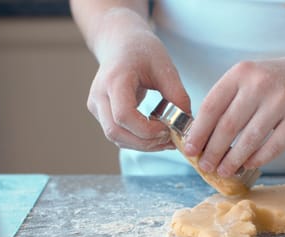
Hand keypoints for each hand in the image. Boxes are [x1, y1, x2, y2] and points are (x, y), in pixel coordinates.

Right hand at [86, 9, 189, 150]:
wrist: (120, 43)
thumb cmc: (143, 51)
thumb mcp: (165, 68)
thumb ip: (178, 95)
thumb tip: (188, 123)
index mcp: (114, 80)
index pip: (123, 115)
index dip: (147, 130)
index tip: (168, 129)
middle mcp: (99, 95)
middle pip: (116, 132)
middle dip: (145, 142)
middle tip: (170, 140)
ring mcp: (96, 106)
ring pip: (115, 138)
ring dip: (142, 144)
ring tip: (166, 139)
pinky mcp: (100, 113)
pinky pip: (118, 134)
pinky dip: (137, 140)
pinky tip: (156, 135)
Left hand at [184, 54, 284, 176]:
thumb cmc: (277, 81)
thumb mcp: (249, 78)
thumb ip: (228, 100)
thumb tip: (202, 136)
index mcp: (241, 73)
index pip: (211, 106)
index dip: (198, 131)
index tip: (189, 150)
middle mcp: (260, 84)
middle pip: (228, 126)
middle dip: (213, 151)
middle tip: (205, 166)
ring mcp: (282, 100)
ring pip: (250, 139)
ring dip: (233, 160)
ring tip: (224, 170)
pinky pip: (274, 146)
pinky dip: (258, 159)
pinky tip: (248, 165)